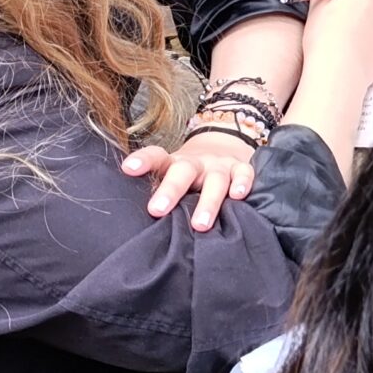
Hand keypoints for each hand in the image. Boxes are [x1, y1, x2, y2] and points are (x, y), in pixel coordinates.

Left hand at [123, 133, 256, 231]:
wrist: (224, 147)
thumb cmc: (190, 176)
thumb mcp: (172, 177)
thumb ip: (158, 192)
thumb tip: (130, 223)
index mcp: (173, 163)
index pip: (156, 156)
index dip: (143, 160)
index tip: (128, 169)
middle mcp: (196, 162)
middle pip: (183, 171)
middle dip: (171, 190)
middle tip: (157, 210)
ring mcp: (219, 165)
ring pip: (215, 180)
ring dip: (208, 202)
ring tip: (199, 225)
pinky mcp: (241, 167)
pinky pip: (244, 173)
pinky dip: (242, 183)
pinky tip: (238, 196)